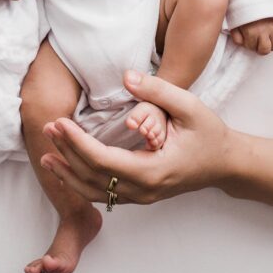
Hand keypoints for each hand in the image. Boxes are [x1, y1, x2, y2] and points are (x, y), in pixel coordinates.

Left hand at [40, 71, 230, 204]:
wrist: (226, 163)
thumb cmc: (210, 134)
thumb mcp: (189, 107)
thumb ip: (158, 91)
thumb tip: (127, 76)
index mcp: (152, 171)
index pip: (102, 160)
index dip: (77, 142)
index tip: (59, 122)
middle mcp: (143, 190)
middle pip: (92, 177)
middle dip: (66, 153)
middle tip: (47, 128)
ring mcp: (141, 196)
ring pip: (95, 190)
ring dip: (68, 172)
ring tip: (46, 154)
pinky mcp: (140, 194)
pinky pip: (104, 192)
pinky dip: (81, 180)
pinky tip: (67, 167)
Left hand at [232, 17, 272, 54]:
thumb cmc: (244, 9)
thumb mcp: (235, 23)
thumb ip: (236, 36)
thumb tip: (241, 44)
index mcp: (251, 32)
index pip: (252, 47)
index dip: (249, 45)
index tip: (248, 39)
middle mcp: (264, 31)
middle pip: (266, 50)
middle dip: (260, 49)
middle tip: (257, 43)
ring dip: (269, 44)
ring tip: (264, 38)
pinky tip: (271, 37)